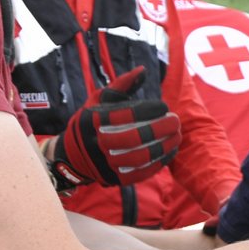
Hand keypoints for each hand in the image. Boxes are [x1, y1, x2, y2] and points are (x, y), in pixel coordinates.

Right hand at [51, 67, 179, 188]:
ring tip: (177, 136)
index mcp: (93, 120)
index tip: (164, 106)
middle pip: (134, 138)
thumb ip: (121, 86)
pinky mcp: (114, 179)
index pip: (124, 115)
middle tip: (176, 121)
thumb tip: (143, 70)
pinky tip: (170, 152)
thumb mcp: (98, 101)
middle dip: (160, 129)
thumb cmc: (91, 123)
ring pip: (139, 157)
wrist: (71, 157)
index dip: (148, 110)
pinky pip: (140, 173)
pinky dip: (159, 162)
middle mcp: (97, 142)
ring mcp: (105, 163)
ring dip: (163, 146)